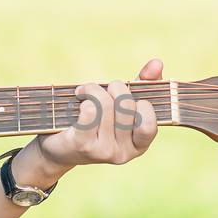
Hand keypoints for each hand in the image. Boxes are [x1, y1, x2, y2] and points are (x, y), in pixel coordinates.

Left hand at [22, 58, 162, 183]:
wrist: (59, 145)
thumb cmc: (95, 120)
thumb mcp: (121, 103)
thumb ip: (143, 84)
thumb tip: (157, 63)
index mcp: (139, 145)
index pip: (149, 122)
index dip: (141, 102)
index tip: (128, 95)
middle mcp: (124, 154)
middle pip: (126, 105)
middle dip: (114, 87)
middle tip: (102, 88)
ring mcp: (104, 152)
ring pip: (106, 105)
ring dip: (93, 89)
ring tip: (84, 91)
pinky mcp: (83, 146)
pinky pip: (90, 111)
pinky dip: (84, 97)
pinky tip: (78, 100)